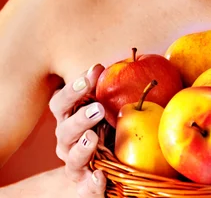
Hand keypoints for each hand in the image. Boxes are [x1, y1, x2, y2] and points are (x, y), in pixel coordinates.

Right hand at [49, 64, 106, 195]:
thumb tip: (102, 67)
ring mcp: (75, 165)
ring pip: (72, 159)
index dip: (74, 88)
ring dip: (83, 148)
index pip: (61, 102)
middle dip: (80, 119)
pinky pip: (86, 188)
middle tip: (99, 109)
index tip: (94, 73)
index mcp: (68, 119)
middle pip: (65, 130)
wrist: (105, 167)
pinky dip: (92, 183)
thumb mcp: (106, 106)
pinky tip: (100, 176)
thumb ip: (104, 89)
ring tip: (93, 138)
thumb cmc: (105, 126)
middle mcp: (67, 142)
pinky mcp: (85, 187)